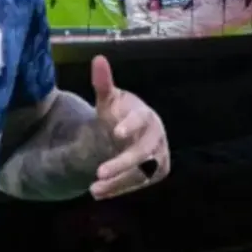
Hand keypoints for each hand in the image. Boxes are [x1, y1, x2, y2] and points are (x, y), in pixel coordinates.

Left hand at [89, 55, 169, 199]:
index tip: (116, 132)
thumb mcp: (109, 99)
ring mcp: (158, 157)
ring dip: (118, 182)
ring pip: (141, 173)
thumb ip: (103, 82)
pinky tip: (99, 192)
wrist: (130, 130)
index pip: (141, 120)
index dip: (130, 125)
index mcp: (145, 116)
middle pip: (142, 153)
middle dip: (121, 164)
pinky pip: (137, 183)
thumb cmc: (119, 112)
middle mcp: (156, 137)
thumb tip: (98, 58)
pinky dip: (118, 189)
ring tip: (93, 189)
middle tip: (98, 172)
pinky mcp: (155, 173)